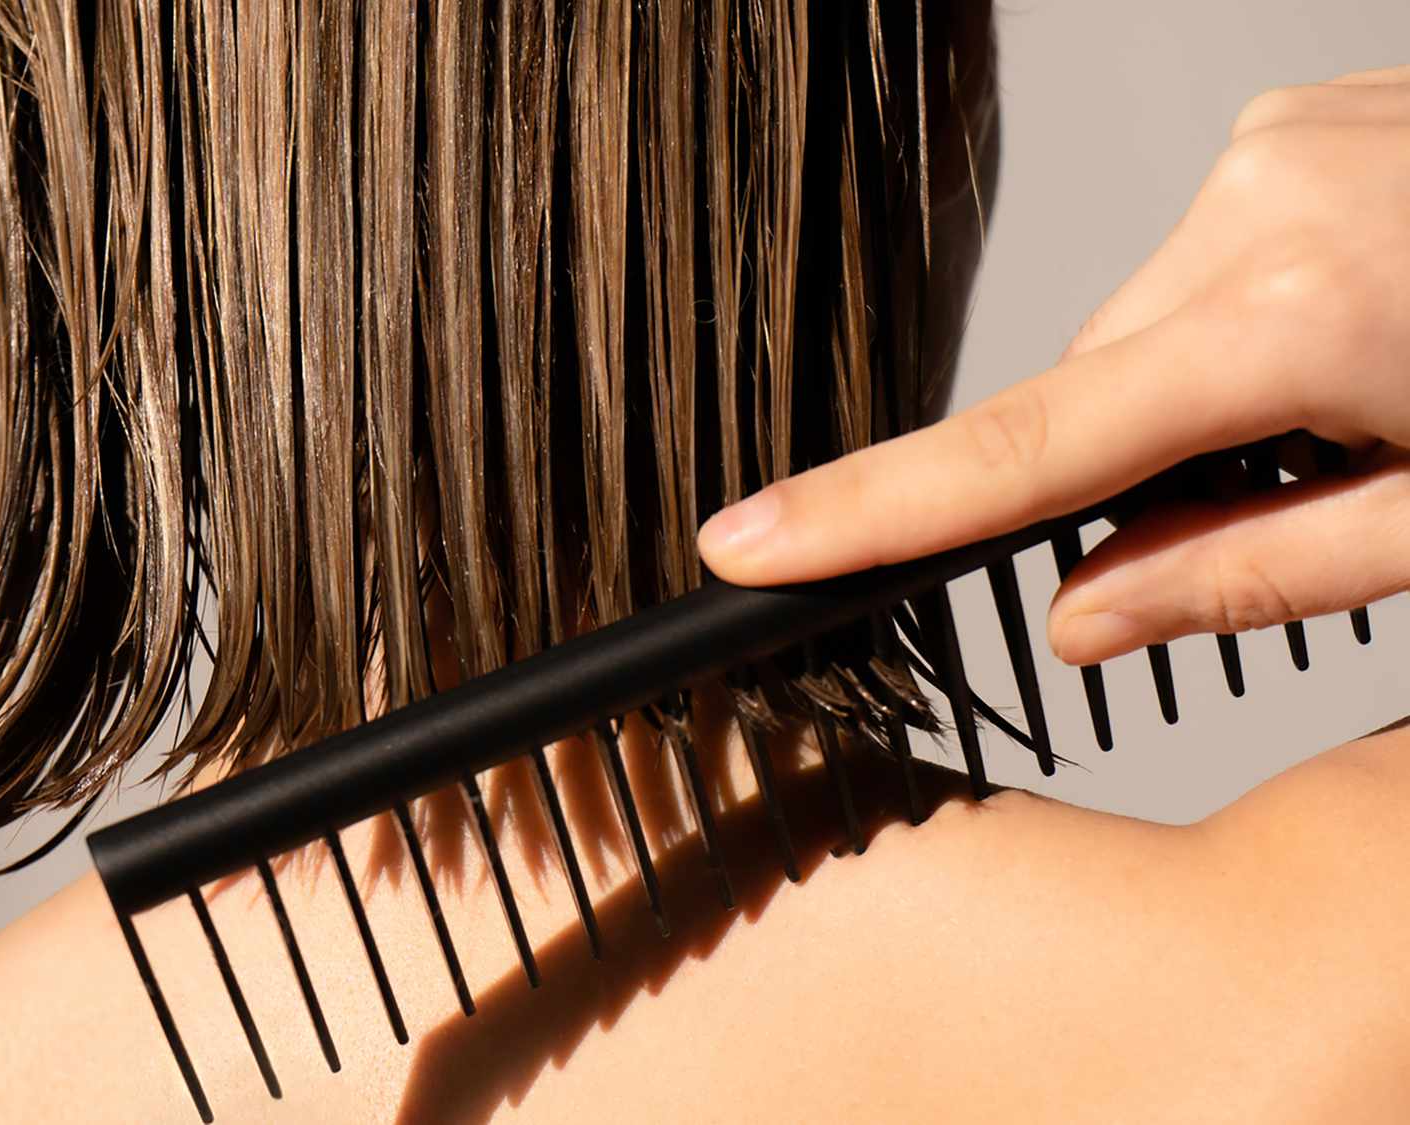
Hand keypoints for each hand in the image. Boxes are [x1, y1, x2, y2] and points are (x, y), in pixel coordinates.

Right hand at [698, 66, 1409, 665]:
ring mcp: (1275, 145)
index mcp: (1294, 318)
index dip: (872, 510)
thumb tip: (1085, 615)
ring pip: (1148, 331)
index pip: (1023, 448)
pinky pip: (1204, 263)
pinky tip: (1343, 342)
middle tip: (1278, 500)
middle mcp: (1253, 202)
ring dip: (1199, 402)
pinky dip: (1235, 332)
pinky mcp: (1300, 125)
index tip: (748, 542)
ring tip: (1347, 411)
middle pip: (1092, 390)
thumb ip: (1251, 573)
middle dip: (1137, 472)